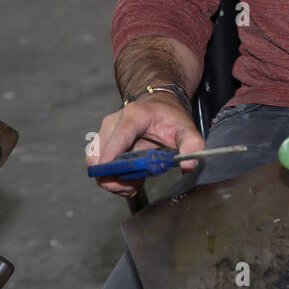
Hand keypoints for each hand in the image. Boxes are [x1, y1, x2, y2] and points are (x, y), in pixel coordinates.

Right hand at [87, 96, 205, 196]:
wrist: (158, 104)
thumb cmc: (168, 115)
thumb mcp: (186, 127)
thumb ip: (192, 144)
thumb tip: (189, 165)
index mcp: (134, 116)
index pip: (119, 137)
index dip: (112, 157)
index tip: (112, 174)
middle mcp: (113, 123)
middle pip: (100, 155)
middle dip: (114, 177)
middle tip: (134, 184)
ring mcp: (105, 133)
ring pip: (96, 164)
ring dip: (112, 180)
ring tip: (133, 182)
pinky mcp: (102, 143)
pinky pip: (99, 166)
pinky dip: (112, 178)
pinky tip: (129, 178)